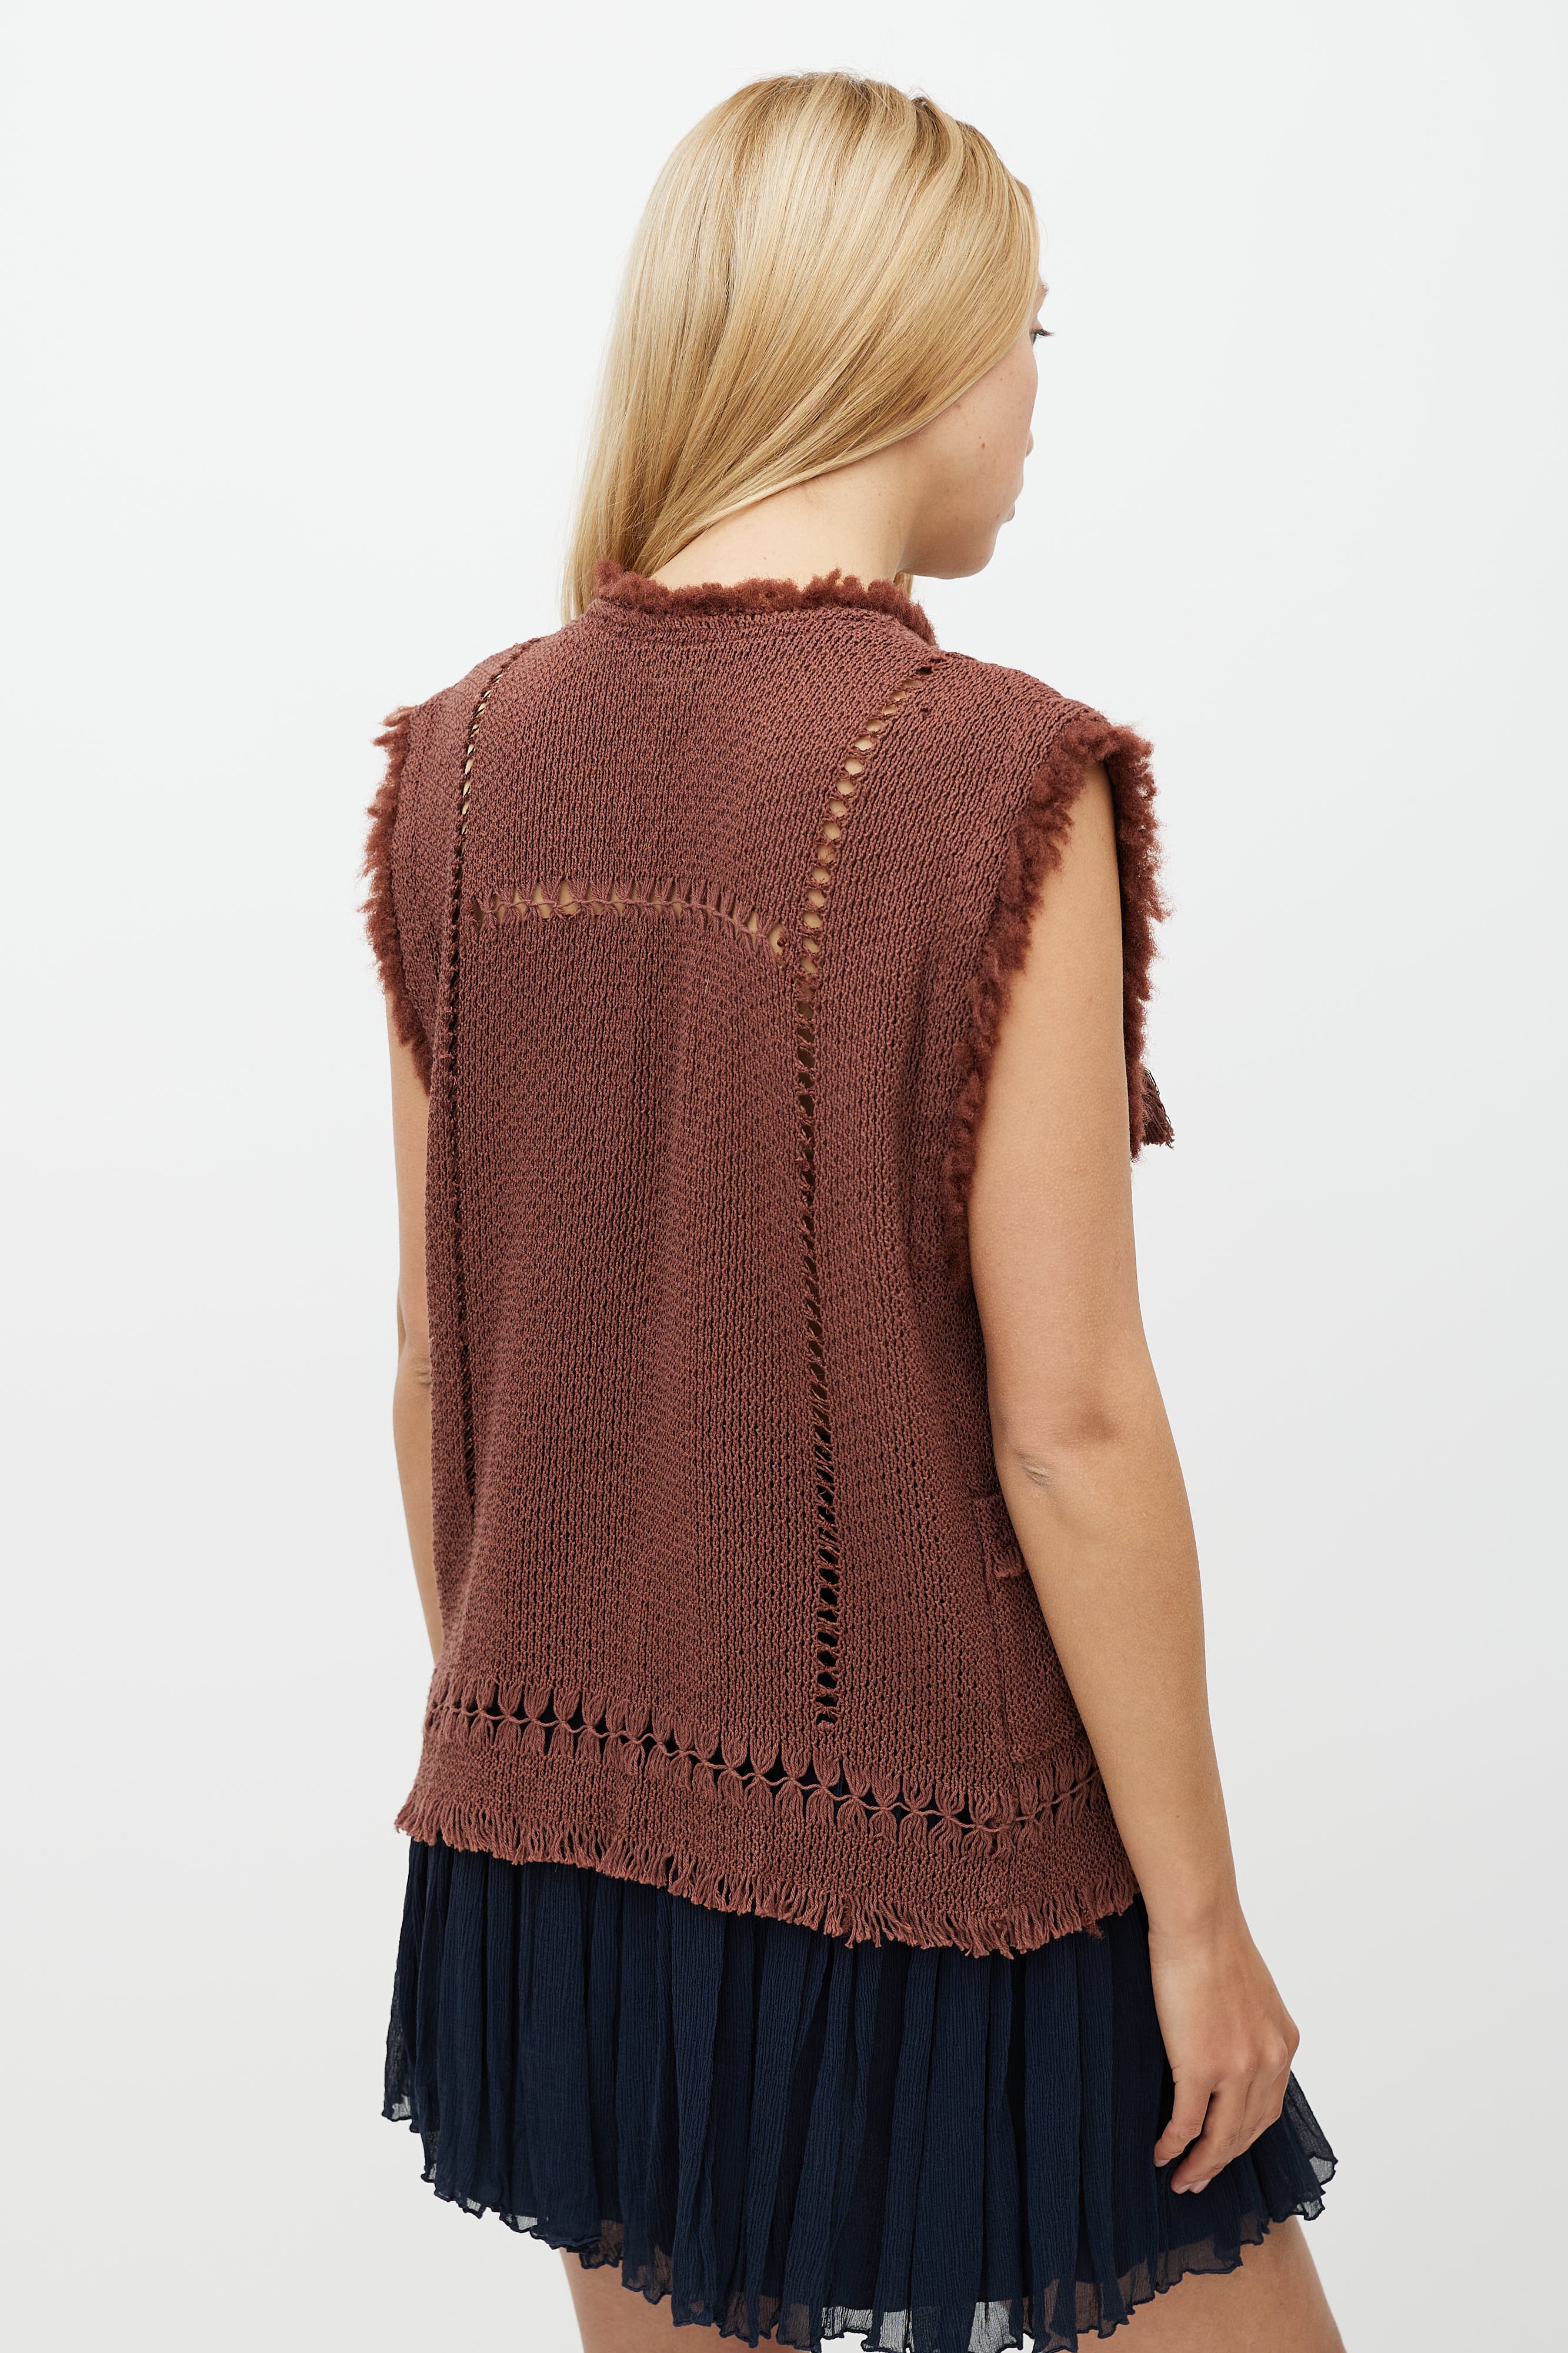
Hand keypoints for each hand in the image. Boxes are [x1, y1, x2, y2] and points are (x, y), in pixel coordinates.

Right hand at [1148, 1903, 1299, 2193]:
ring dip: (1201, 2165)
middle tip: (1199, 2179)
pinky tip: (1161, 2154)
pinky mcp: (1202, 2067)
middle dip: (1222, 2161)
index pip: (1268, 2108)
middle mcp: (1269, 2061)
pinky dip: (1174, 2145)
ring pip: (1221, 2136)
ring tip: (1181, 2179)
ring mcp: (1238, 2068)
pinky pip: (1187, 2122)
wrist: (1199, 1921)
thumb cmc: (1214, 1942)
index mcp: (1283, 2043)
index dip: (1244, 2137)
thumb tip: (1224, 2043)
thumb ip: (1247, 2026)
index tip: (1223, 2151)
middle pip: (1247, 2131)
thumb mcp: (1250, 1992)